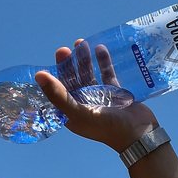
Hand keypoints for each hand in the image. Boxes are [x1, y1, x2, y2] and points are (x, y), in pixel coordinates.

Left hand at [33, 41, 157, 152]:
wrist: (139, 134)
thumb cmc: (106, 127)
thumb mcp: (78, 112)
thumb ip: (58, 95)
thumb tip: (38, 75)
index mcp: (72, 112)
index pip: (59, 90)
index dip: (55, 74)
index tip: (55, 60)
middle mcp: (84, 104)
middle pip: (73, 80)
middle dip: (69, 64)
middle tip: (65, 49)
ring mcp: (101, 97)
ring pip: (89, 75)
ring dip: (85, 60)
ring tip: (81, 43)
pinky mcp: (116, 92)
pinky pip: (107, 74)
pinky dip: (103, 62)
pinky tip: (100, 48)